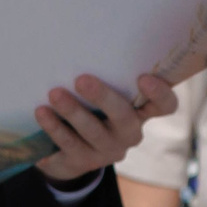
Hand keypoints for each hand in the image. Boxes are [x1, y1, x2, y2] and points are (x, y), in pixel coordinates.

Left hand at [35, 73, 178, 184]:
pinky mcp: (84, 162)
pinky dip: (55, 126)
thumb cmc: (89, 109)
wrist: (65, 152)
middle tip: (81, 79)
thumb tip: (80, 44)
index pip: (165, 105)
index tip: (143, 77)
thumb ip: (105, 78)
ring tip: (54, 94)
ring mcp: (108, 150)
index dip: (160, 93)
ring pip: (93, 131)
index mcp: (140, 112)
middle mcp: (130, 133)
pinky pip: (70, 143)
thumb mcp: (101, 96)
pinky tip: (42, 112)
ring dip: (73, 111)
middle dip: (103, 98)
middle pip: (125, 118)